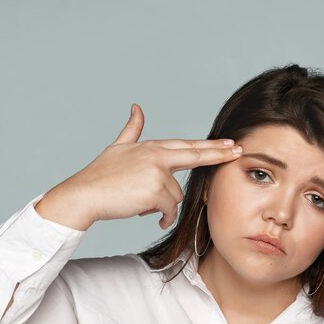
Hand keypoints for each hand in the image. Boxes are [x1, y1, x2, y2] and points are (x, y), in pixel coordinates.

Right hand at [35, 104, 242, 230]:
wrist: (84, 194)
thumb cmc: (100, 175)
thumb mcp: (118, 147)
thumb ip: (132, 129)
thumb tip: (137, 107)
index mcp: (151, 147)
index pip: (187, 145)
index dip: (210, 146)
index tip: (230, 143)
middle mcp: (156, 156)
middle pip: (195, 155)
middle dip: (219, 153)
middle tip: (239, 151)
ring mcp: (157, 172)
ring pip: (177, 195)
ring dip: (164, 205)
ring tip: (142, 203)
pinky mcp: (155, 191)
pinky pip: (169, 210)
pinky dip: (162, 216)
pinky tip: (149, 215)